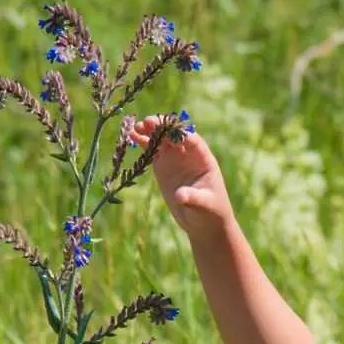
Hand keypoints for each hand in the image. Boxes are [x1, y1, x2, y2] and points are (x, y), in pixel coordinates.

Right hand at [130, 116, 233, 238]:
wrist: (203, 221)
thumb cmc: (211, 212)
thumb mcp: (204, 205)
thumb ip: (193, 198)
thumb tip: (180, 196)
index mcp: (204, 159)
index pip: (193, 141)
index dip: (180, 133)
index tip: (168, 129)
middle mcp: (190, 155)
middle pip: (176, 136)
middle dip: (163, 128)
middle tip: (148, 122)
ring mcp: (176, 159)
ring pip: (163, 139)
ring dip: (151, 131)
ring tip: (136, 127)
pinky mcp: (164, 166)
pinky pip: (154, 150)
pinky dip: (144, 142)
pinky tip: (132, 136)